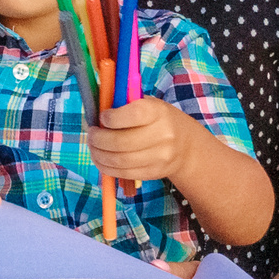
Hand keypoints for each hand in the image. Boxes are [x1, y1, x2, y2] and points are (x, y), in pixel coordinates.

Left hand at [86, 97, 200, 182]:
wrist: (186, 145)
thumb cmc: (158, 120)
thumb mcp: (147, 105)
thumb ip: (123, 105)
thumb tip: (94, 110)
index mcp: (158, 112)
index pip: (131, 115)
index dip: (110, 118)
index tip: (102, 117)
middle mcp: (162, 134)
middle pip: (120, 141)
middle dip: (98, 139)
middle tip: (91, 135)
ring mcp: (159, 157)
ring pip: (119, 160)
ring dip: (98, 154)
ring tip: (93, 147)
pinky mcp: (154, 173)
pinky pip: (123, 173)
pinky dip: (106, 167)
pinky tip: (101, 159)